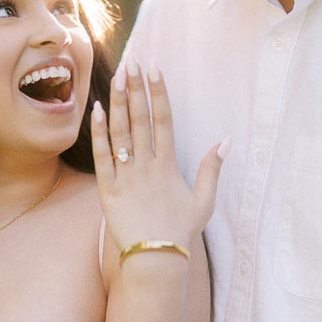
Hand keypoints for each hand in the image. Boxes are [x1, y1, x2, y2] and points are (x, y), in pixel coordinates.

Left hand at [92, 59, 224, 252]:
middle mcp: (147, 165)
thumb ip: (213, 168)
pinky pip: (101, 156)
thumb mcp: (204, 201)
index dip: (159, 93)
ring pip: (120, 132)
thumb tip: (226, 141)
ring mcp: (126, 176)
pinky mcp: (107, 189)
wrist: (156, 259)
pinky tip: (96, 110)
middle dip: (135, 88)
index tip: (155, 69)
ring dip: (117, 103)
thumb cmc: (181, 231)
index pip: (164, 120)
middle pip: (140, 119)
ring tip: (115, 77)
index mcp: (169, 165)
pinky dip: (98, 133)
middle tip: (132, 62)